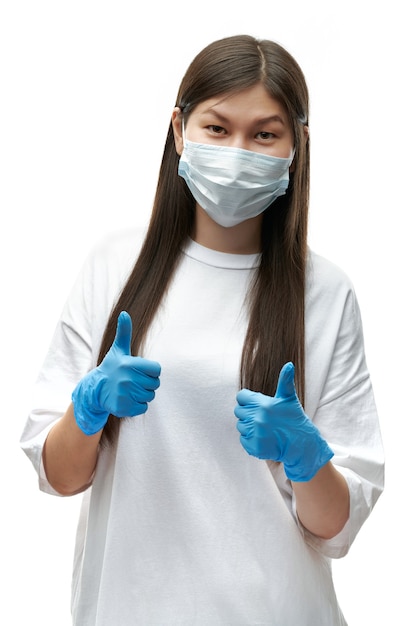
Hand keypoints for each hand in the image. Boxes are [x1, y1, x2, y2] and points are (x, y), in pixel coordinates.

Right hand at [72, 311, 160, 434]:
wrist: (96, 389)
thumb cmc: (112, 367)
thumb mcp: (118, 350)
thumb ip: (124, 332)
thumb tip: (124, 313)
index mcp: (129, 364)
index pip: (157, 369)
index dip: (150, 371)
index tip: (139, 371)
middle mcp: (127, 379)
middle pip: (155, 384)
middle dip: (147, 383)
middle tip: (133, 381)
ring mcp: (125, 394)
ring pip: (149, 396)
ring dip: (142, 395)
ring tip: (130, 390)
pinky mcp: (124, 408)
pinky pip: (143, 408)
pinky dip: (137, 406)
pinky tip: (127, 399)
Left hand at [234, 362, 332, 480]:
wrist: (301, 445)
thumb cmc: (294, 419)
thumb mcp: (289, 398)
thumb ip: (285, 381)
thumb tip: (289, 364)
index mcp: (263, 404)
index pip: (241, 397)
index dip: (248, 400)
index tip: (258, 405)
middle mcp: (258, 419)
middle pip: (239, 411)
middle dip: (248, 413)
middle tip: (263, 417)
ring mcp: (255, 434)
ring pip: (240, 425)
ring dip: (249, 426)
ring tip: (264, 428)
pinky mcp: (254, 447)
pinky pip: (243, 440)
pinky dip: (250, 439)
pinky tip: (263, 438)